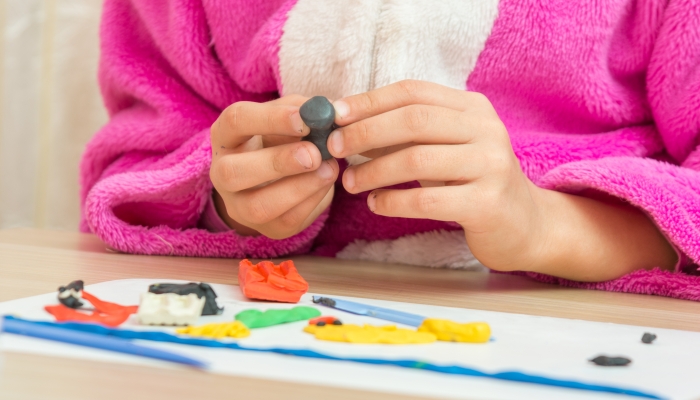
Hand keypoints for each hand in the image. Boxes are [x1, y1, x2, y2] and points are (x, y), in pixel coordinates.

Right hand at [210, 95, 338, 238]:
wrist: (287, 176)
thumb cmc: (286, 137)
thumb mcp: (291, 117)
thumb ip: (305, 110)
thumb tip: (324, 112)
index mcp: (225, 135)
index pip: (235, 121)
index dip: (269, 120)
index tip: (305, 120)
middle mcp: (222, 173)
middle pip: (232, 172)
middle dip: (277, 163)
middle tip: (313, 154)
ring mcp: (240, 206)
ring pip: (258, 206)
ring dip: (299, 188)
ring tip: (330, 169)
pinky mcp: (267, 228)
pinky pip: (287, 220)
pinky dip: (312, 201)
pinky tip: (326, 183)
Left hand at [328, 80, 675, 278]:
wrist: (524, 225)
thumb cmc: (472, 183)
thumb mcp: (445, 149)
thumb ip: (407, 135)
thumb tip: (347, 127)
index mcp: (473, 109)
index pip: (413, 91)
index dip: (370, 101)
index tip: (334, 115)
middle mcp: (486, 130)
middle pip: (414, 120)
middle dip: (365, 132)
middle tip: (335, 148)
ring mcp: (490, 166)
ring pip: (417, 159)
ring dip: (374, 170)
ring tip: (350, 182)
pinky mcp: (487, 204)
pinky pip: (426, 200)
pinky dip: (392, 201)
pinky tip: (376, 203)